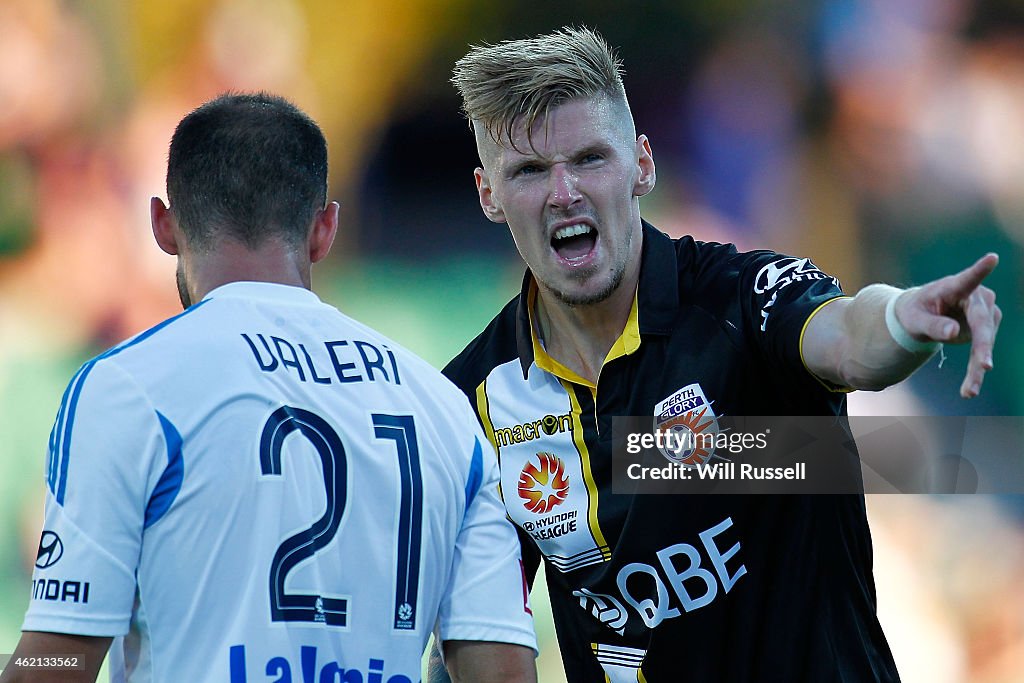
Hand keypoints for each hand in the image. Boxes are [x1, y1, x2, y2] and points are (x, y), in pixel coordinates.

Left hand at [893, 253, 1000, 397]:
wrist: (922, 314)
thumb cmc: (914, 311)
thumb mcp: (914, 320)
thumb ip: (932, 325)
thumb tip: (954, 332)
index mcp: (953, 287)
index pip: (967, 279)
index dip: (979, 270)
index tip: (992, 258)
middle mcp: (976, 296)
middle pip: (982, 324)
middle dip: (982, 348)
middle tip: (985, 367)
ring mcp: (985, 311)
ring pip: (985, 341)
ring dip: (978, 366)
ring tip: (968, 392)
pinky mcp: (986, 326)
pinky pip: (983, 350)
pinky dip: (976, 368)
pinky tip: (968, 388)